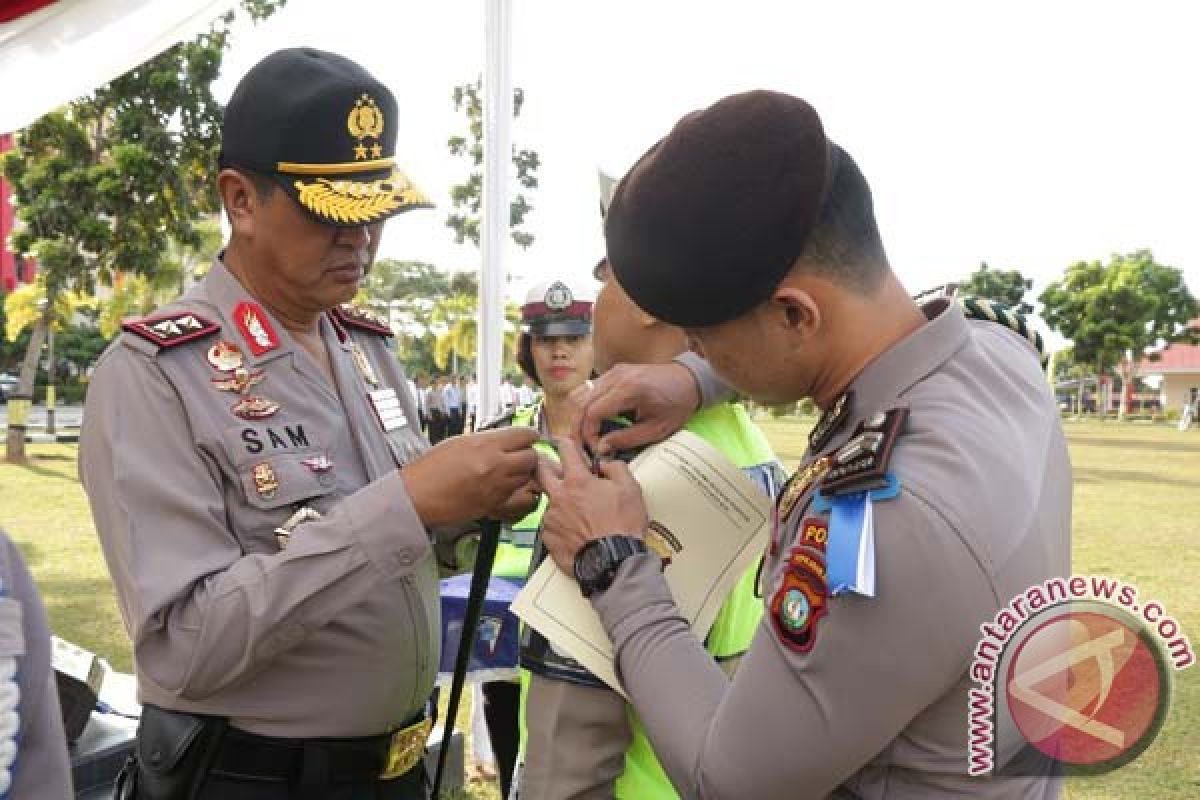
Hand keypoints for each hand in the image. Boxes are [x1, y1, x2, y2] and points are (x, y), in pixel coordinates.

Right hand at [402, 427, 538, 527]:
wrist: (418, 495)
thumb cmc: (431, 469)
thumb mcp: (461, 442)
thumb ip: (488, 440)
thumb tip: (506, 440)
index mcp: (486, 444)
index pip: (525, 435)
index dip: (528, 436)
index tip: (527, 438)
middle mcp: (495, 465)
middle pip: (531, 457)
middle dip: (527, 455)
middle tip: (519, 455)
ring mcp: (496, 486)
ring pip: (526, 477)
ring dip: (521, 473)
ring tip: (507, 471)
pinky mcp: (494, 504)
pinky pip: (515, 494)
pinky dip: (512, 489)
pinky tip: (500, 485)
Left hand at [536, 436, 648, 573]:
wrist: (612, 562)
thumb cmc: (622, 529)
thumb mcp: (630, 489)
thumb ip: (616, 468)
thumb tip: (607, 465)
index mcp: (578, 481)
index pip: (566, 450)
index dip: (566, 443)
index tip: (564, 443)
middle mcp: (559, 497)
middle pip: (541, 471)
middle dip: (544, 464)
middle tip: (552, 466)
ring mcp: (551, 518)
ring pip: (548, 501)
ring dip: (558, 501)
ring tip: (577, 512)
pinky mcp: (548, 538)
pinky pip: (550, 525)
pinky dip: (560, 524)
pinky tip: (574, 530)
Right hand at [578, 363, 698, 457]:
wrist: (689, 380)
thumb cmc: (677, 405)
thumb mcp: (656, 429)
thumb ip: (627, 439)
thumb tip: (601, 448)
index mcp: (628, 390)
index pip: (592, 412)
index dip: (588, 433)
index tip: (595, 448)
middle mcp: (616, 376)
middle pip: (580, 402)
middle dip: (577, 427)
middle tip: (582, 446)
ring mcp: (613, 371)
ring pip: (580, 393)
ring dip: (578, 415)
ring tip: (584, 435)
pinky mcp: (613, 372)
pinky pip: (589, 389)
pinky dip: (585, 406)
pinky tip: (591, 421)